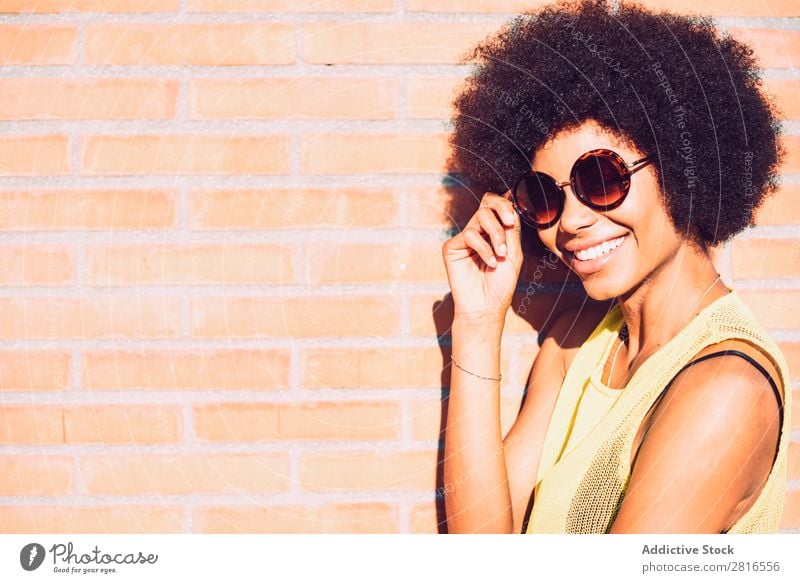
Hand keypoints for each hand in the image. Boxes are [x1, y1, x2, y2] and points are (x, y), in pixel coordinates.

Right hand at [441, 191, 523, 321]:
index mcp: (494, 233)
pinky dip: (483, 247)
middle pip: (487, 205)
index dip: (504, 203)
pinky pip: (469, 234)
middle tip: (508, 223)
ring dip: (495, 234)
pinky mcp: (452, 247)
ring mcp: (464, 240)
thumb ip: (511, 228)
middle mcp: (478, 233)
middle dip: (501, 212)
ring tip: (500, 254)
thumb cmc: (501, 284)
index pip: (496, 206)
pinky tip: (490, 263)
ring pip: (480, 216)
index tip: (512, 216)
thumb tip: (510, 199)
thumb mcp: (513, 253)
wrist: (486, 307)